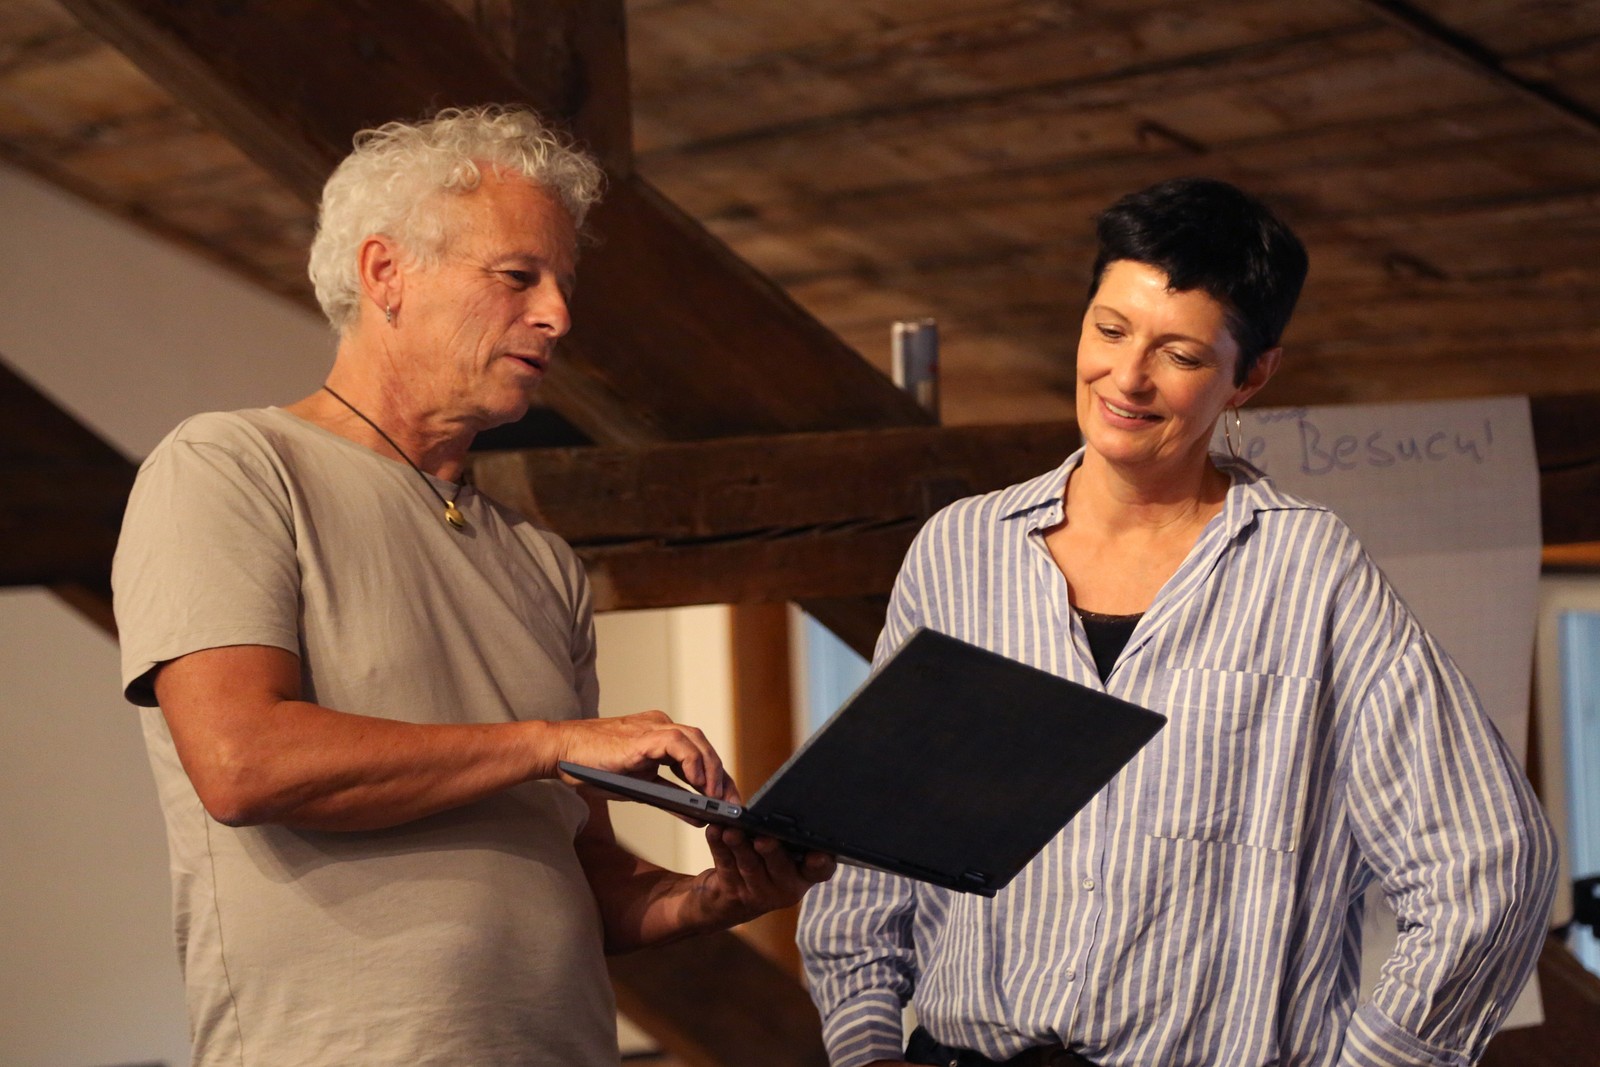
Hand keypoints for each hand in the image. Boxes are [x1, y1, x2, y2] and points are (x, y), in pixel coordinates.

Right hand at [551, 710, 736, 800]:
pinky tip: (699, 786)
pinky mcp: (643, 736)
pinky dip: (692, 764)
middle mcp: (662, 726)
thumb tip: (700, 816)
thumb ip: (671, 799)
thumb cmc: (596, 770)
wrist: (561, 753)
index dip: (718, 778)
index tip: (731, 802)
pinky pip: (677, 744)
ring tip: (718, 799)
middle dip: (722, 776)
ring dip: (711, 770)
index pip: (700, 754)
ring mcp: (653, 728)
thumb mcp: (641, 789)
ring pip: (696, 740)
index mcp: (661, 736)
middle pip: (704, 746)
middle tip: (734, 805)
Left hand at [683, 825, 836, 928]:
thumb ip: (786, 836)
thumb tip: (775, 806)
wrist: (734, 898)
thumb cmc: (766, 861)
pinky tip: (715, 831)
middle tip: (763, 839)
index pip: (820, 869)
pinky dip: (718, 846)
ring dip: (740, 846)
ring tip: (731, 831)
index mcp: (805, 873)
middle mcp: (786, 887)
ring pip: (749, 866)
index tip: (817, 855)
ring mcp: (759, 893)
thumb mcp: (782, 853)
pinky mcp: (734, 892)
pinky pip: (725, 865)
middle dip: (771, 851)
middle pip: (780, 867)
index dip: (821, 863)